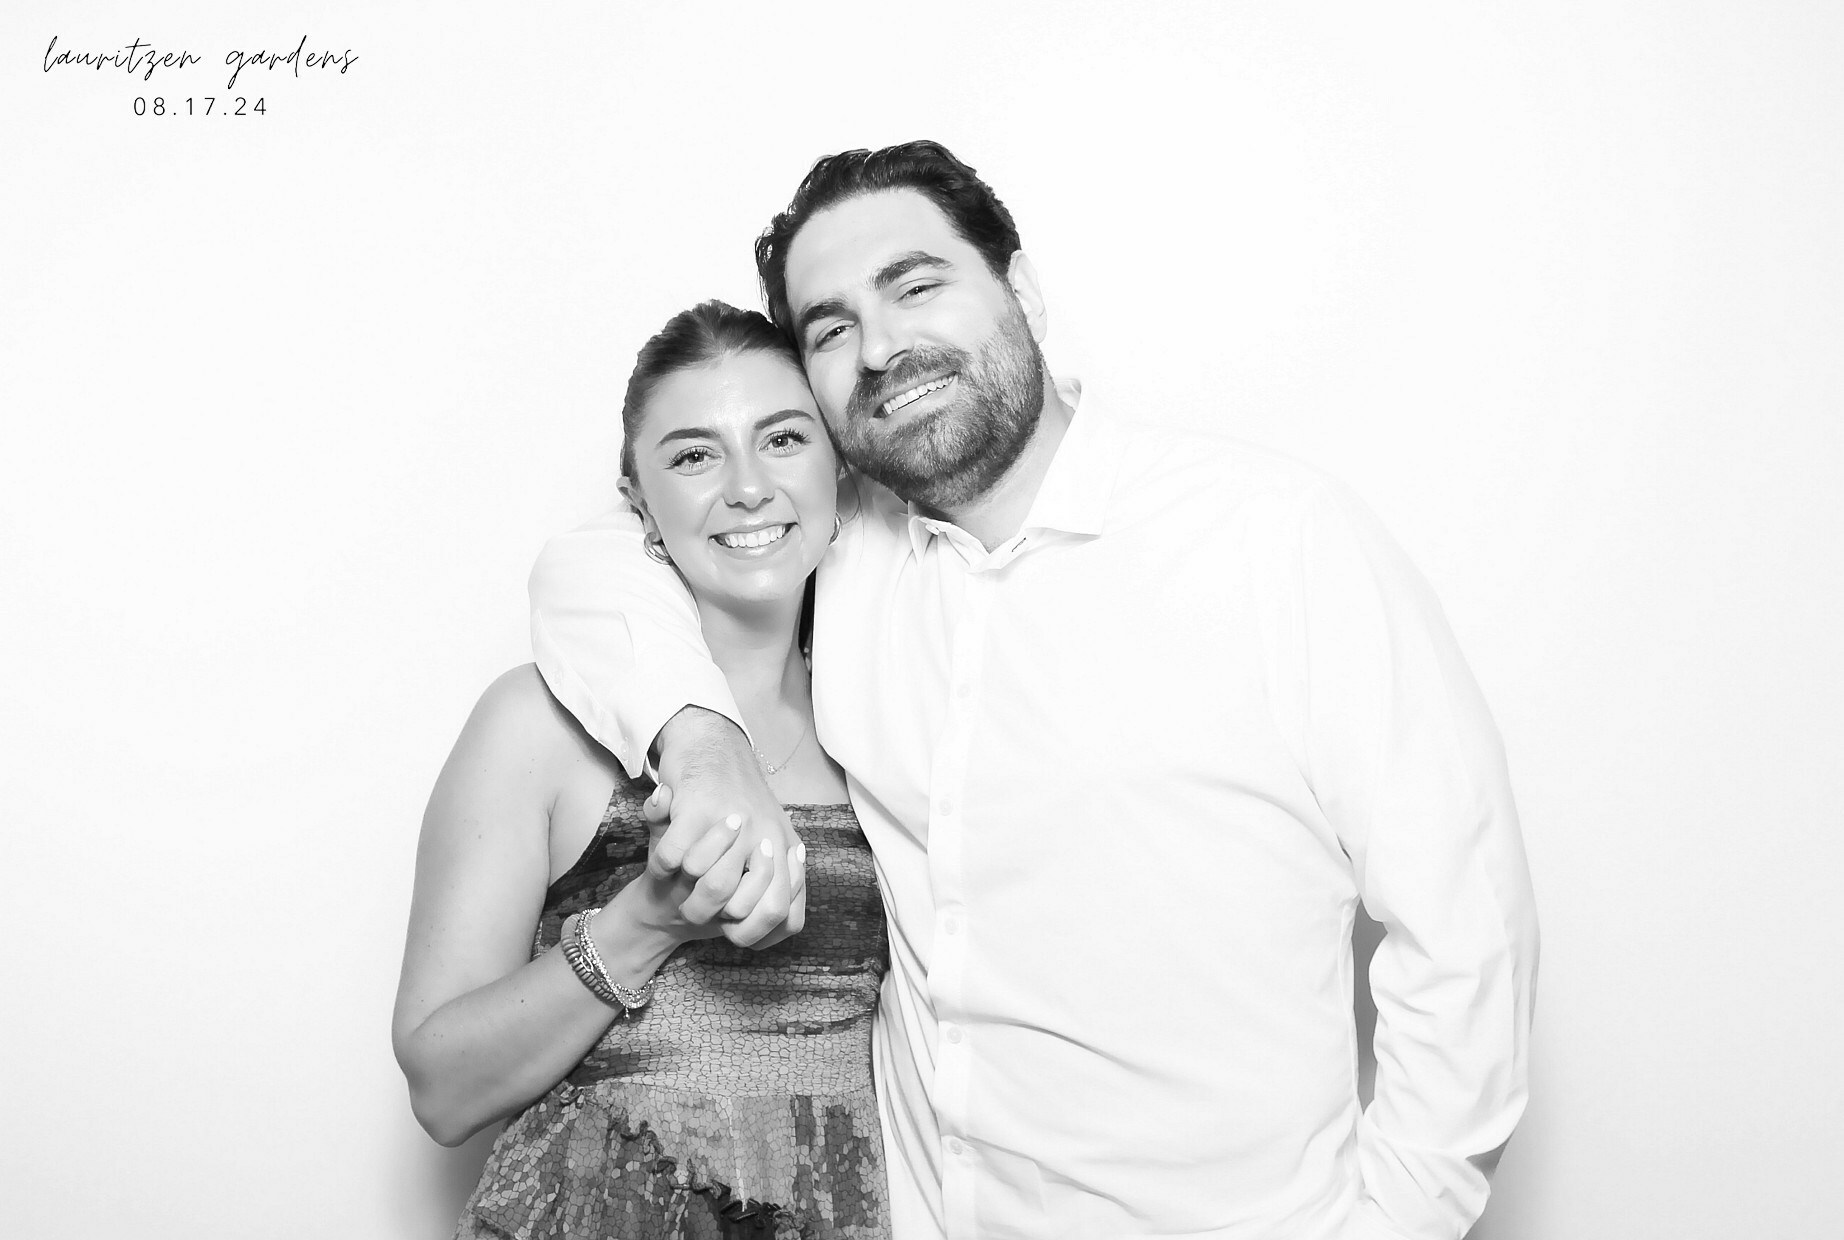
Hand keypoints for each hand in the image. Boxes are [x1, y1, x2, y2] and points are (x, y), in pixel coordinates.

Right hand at [647, 708, 807, 947]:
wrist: (710, 745)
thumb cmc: (734, 803)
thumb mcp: (766, 836)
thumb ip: (773, 880)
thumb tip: (780, 925)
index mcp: (785, 849)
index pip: (784, 917)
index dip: (756, 933)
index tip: (733, 926)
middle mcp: (767, 838)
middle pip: (746, 909)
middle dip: (717, 916)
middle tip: (703, 903)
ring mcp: (736, 826)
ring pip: (713, 888)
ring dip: (691, 890)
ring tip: (684, 876)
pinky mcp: (699, 810)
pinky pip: (677, 860)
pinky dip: (664, 866)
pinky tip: (664, 859)